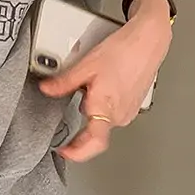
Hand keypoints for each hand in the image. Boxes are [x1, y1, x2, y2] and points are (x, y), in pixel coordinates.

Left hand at [39, 0, 172, 161]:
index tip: (64, 152)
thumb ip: (64, 82)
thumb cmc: (123, 52)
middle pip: (95, 133)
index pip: (93, 144)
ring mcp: (128, 111)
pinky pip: (113, 113)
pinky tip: (98, 90)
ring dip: (91, 115)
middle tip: (64, 129)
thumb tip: (47, 89)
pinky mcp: (133, 105)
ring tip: (84, 95)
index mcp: (106, 109)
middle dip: (79, 131)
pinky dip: (102, 107)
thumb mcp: (85, 66)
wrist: (147, 41)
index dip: (77, 153)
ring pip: (104, 122)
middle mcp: (119, 115)